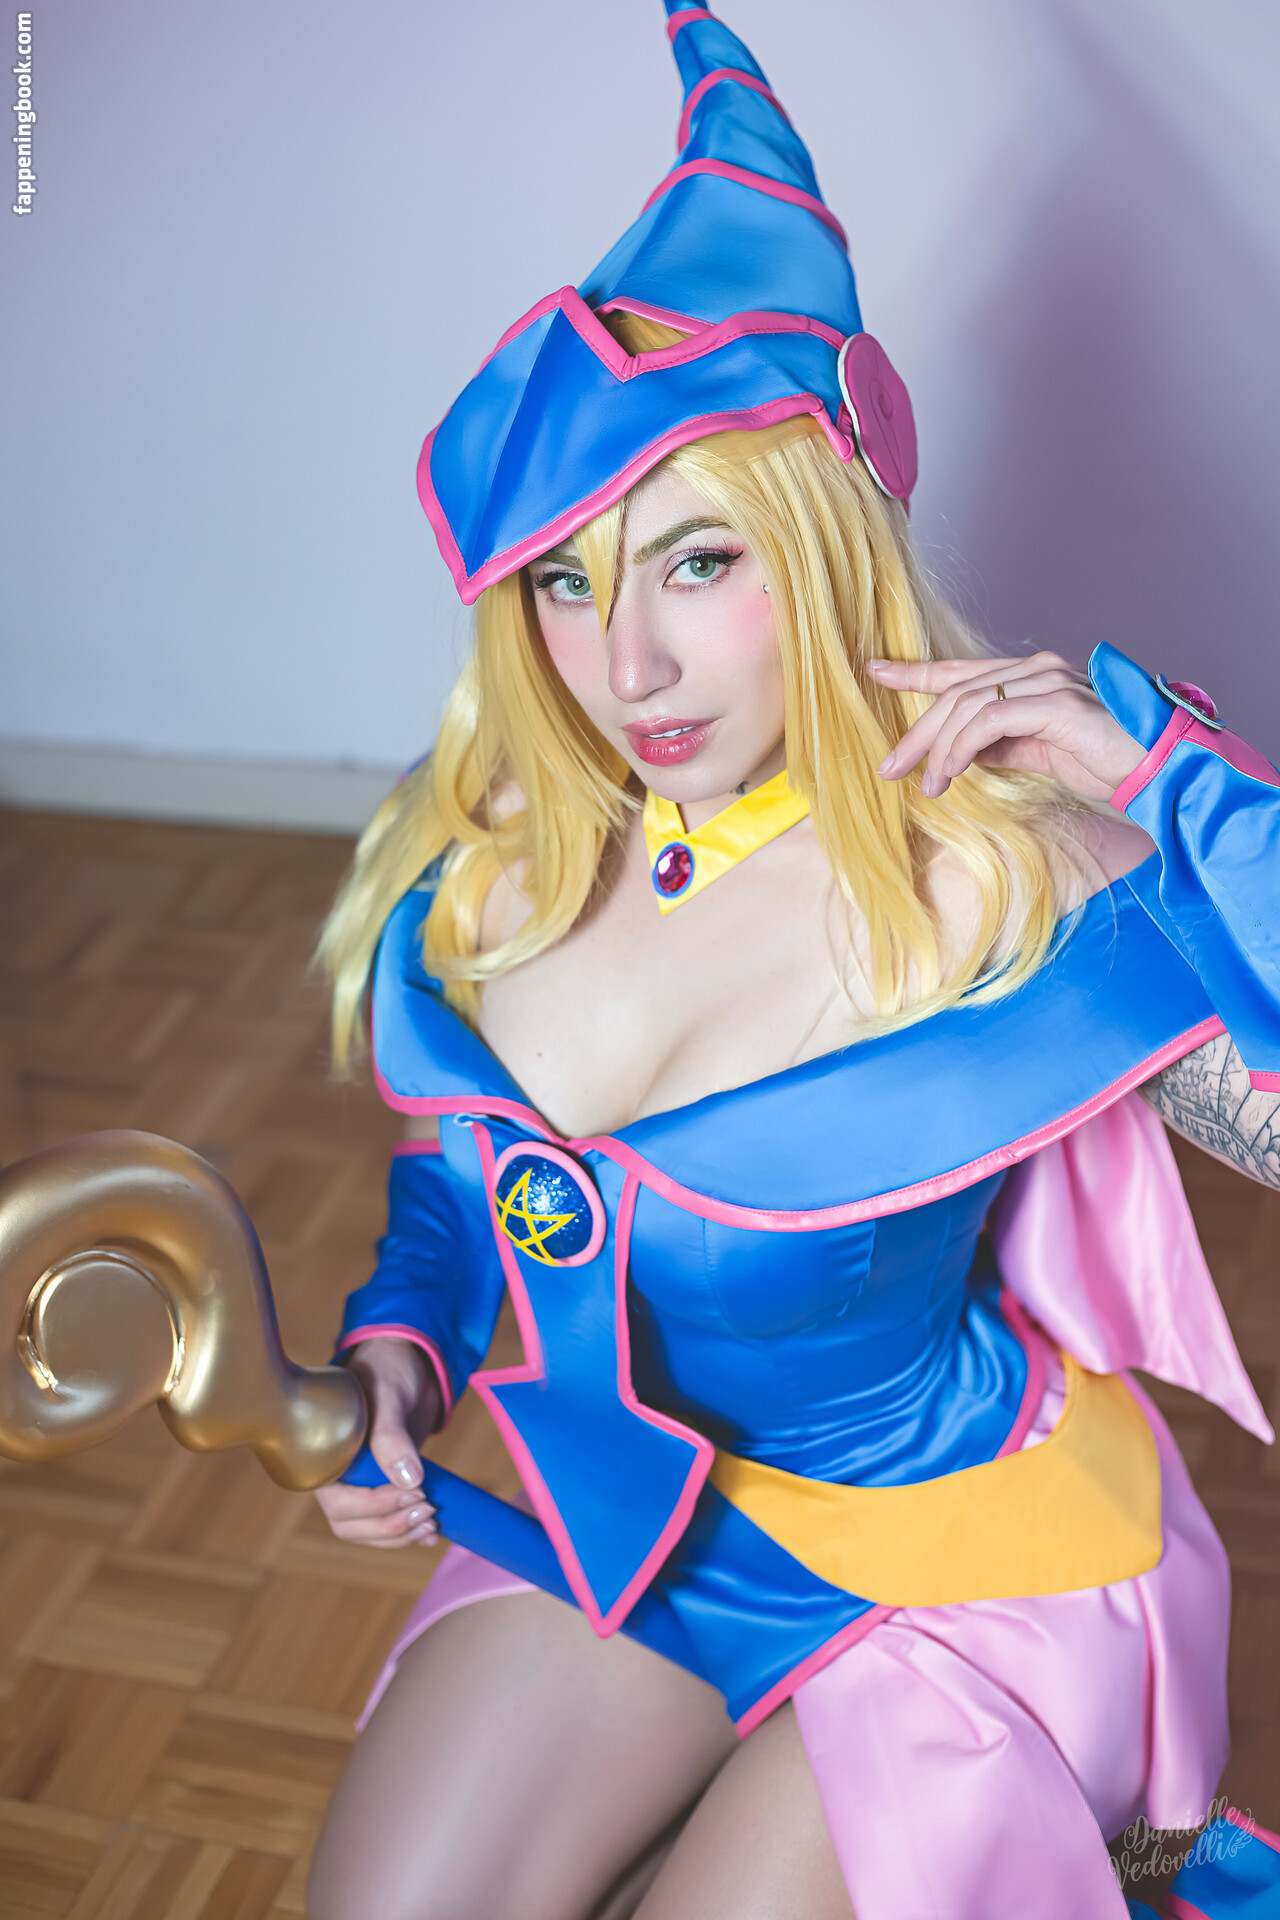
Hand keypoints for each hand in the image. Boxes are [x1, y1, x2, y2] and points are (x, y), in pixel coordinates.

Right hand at [314, 1337, 442, 1548]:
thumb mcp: (388, 1395)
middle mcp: (338, 1476)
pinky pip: (388, 1524)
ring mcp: (360, 1485)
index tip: (414, 1491)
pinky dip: (409, 1534)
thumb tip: (407, 1480)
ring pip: (369, 1532)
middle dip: (391, 1527)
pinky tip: (434, 1533)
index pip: (340, 1504)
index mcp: (327, 1457)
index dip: (376, 1507)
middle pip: (352, 1526)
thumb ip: (391, 1435)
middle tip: (429, 1510)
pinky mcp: (384, 1487)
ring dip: (401, 1536)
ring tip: (433, 1524)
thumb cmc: (387, 1369)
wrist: (407, 1362)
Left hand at [867, 651, 1145, 802]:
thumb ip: (999, 745)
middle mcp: (1037, 669)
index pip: (962, 670)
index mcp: (1032, 675)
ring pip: (967, 704)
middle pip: (957, 690)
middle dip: (916, 730)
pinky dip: (962, 748)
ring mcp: (1048, 682)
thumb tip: (956, 755)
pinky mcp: (1056, 705)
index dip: (917, 671)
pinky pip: (990, 720)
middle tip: (888, 765)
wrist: (1158, 769)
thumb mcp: (1038, 754)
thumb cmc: (1107, 762)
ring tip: (926, 785)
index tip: (876, 671)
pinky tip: (949, 774)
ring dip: (937, 748)